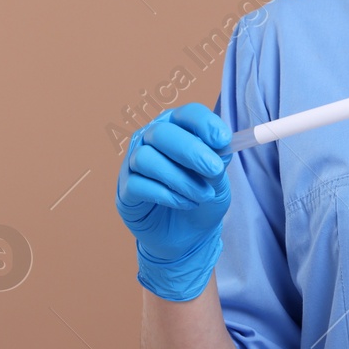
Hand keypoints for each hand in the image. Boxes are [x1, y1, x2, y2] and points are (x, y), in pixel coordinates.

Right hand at [116, 103, 233, 301]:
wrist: (190, 235)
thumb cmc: (202, 197)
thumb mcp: (217, 180)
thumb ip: (217, 162)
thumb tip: (218, 149)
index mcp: (177, 128)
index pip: (186, 114)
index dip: (204, 123)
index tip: (223, 140)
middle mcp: (150, 139)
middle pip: (161, 133)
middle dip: (190, 151)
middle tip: (214, 170)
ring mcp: (133, 163)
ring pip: (146, 158)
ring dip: (180, 179)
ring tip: (201, 195)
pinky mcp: (125, 190)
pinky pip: (138, 185)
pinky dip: (166, 195)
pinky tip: (184, 203)